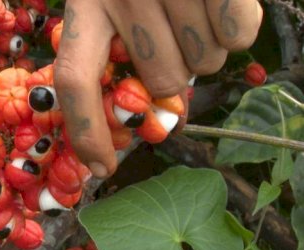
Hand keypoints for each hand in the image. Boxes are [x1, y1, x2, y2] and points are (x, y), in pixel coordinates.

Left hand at [55, 0, 263, 177]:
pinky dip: (236, 30)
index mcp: (84, 2)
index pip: (76, 80)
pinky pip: (238, 35)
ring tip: (193, 16)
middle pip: (159, 81)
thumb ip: (114, 53)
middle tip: (172, 47)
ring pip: (202, 63)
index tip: (103, 168)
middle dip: (171, 79)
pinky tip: (219, 6)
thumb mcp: (107, 1)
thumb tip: (146, 123)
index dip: (88, 131)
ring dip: (204, 52)